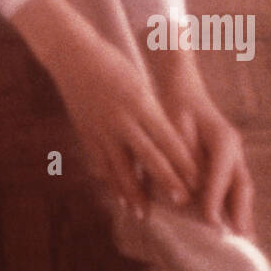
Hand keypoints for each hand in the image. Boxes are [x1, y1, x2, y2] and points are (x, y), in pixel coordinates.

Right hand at [46, 34, 200, 215]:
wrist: (73, 56)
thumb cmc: (113, 66)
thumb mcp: (140, 86)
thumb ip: (153, 115)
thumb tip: (171, 147)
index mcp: (141, 103)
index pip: (167, 139)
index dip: (183, 163)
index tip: (197, 183)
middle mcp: (122, 119)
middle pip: (148, 156)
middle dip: (166, 181)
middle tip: (182, 202)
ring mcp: (102, 128)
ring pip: (121, 167)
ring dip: (134, 192)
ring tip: (145, 214)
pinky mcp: (87, 133)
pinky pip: (102, 164)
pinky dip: (112, 183)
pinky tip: (119, 198)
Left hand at [157, 75, 255, 238]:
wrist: (182, 92)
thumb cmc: (173, 111)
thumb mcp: (174, 131)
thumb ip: (181, 159)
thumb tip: (186, 191)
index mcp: (222, 138)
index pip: (222, 173)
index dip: (216, 198)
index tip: (210, 222)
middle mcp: (234, 148)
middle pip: (242, 185)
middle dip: (241, 214)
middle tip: (240, 240)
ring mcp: (236, 155)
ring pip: (243, 189)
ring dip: (244, 215)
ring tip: (245, 241)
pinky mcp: (231, 162)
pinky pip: (238, 188)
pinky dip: (239, 208)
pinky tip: (238, 228)